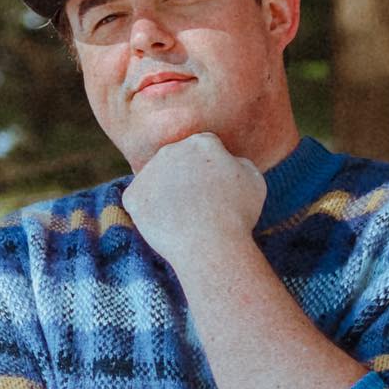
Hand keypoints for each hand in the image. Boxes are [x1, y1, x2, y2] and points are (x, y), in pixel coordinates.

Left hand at [121, 132, 265, 272]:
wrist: (210, 246)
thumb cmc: (238, 215)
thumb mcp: (254, 180)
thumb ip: (238, 162)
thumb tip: (228, 160)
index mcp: (201, 142)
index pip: (203, 150)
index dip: (211, 172)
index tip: (216, 192)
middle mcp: (171, 149)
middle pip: (177, 162)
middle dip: (185, 179)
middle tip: (199, 208)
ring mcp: (149, 172)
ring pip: (156, 181)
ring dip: (166, 195)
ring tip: (183, 220)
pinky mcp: (133, 196)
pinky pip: (139, 202)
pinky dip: (149, 214)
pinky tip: (166, 226)